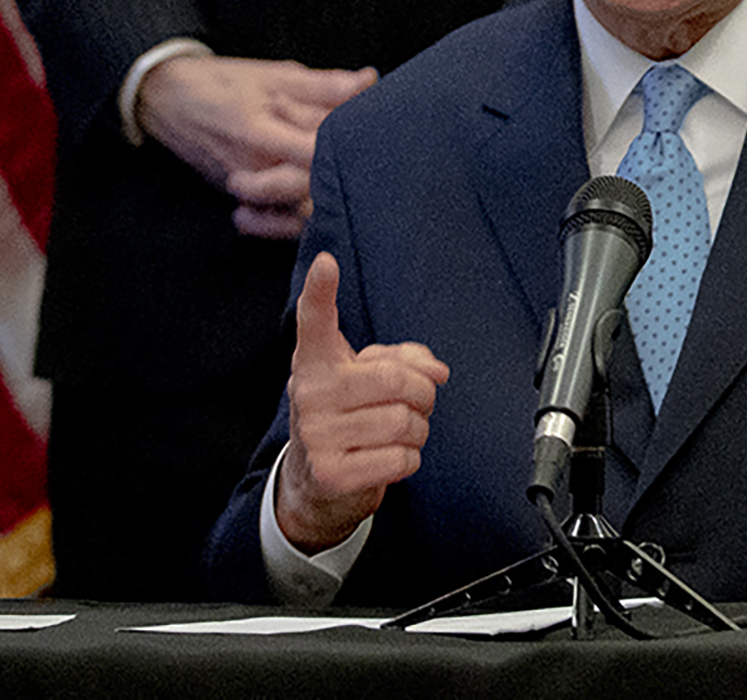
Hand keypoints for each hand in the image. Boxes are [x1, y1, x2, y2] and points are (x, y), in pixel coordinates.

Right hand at [137, 54, 376, 238]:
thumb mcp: (274, 75)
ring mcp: (246, 184)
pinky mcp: (239, 195)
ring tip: (347, 182)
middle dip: (343, 176)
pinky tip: (310, 207)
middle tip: (372, 163)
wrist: (165, 98)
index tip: (381, 141)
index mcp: (264, 131)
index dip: (352, 149)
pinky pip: (271, 223)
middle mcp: (255, 165)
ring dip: (323, 199)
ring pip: (296, 211)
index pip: (318, 152)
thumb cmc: (223, 83)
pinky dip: (292, 222)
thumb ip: (323, 85)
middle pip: (311, 187)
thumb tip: (368, 81)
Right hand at [274, 252, 450, 554]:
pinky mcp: (331, 473)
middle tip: (414, 403)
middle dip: (423, 393)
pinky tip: (388, 458)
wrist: (318, 482)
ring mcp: (316, 435)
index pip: (315, 322)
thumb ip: (405, 359)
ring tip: (396, 432)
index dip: (321, 292)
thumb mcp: (370, 377)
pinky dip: (409, 459)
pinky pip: (402, 457)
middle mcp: (308, 393)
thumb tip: (437, 372)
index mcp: (317, 362)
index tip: (327, 264)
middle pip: (397, 380)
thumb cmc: (352, 416)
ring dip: (417, 429)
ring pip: (405, 421)